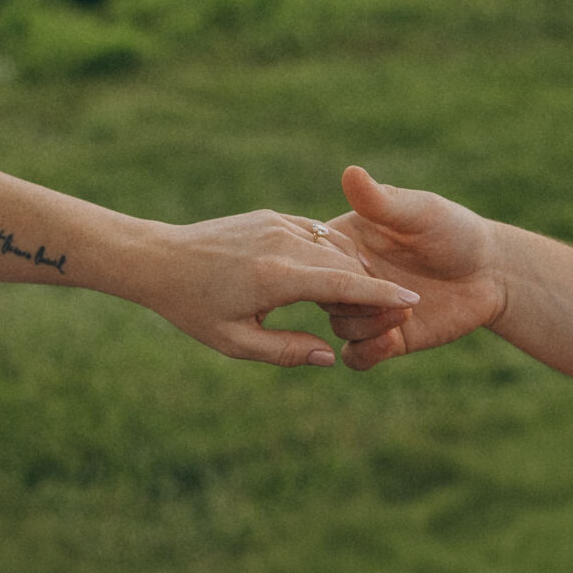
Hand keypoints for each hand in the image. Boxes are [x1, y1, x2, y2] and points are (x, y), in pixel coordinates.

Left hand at [124, 209, 419, 366]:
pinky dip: (332, 254)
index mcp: (276, 277)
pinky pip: (316, 234)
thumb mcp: (235, 342)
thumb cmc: (192, 307)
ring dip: (354, 268)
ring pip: (334, 246)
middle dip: (373, 284)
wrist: (158, 257)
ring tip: (366, 297)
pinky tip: (334, 275)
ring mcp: (278, 224)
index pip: (343, 284)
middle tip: (397, 308)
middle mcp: (283, 243)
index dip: (381, 294)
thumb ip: (286, 352)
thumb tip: (332, 355)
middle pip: (346, 263)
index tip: (413, 301)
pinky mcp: (272, 217)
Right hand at [324, 167, 504, 369]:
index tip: (356, 265)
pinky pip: (358, 355)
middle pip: (324, 295)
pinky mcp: (387, 338)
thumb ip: (381, 202)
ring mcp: (367, 309)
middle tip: (382, 295)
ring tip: (402, 313)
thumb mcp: (419, 212)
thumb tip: (350, 172)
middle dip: (348, 299)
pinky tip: (391, 339)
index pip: (315, 258)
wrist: (491, 272)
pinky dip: (366, 352)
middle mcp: (351, 277)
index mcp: (347, 243)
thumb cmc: (454, 229)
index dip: (325, 265)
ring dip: (366, 324)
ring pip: (339, 327)